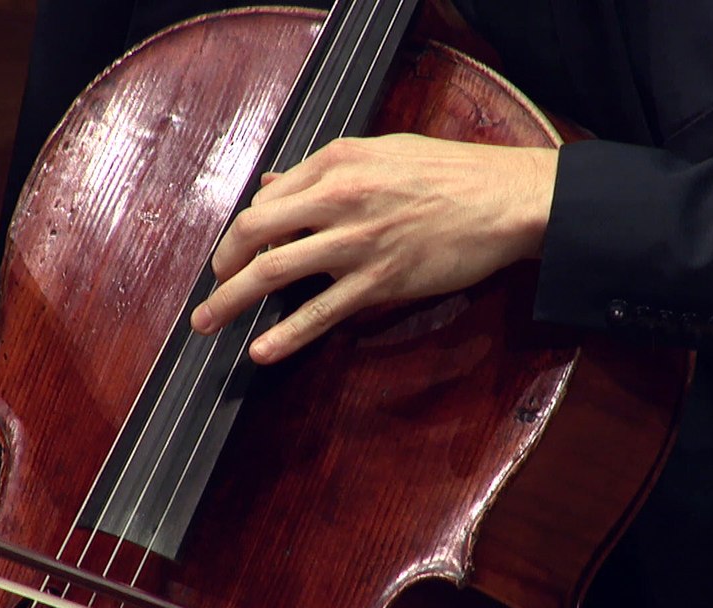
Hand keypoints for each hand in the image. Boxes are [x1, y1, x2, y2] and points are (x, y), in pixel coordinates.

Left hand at [190, 133, 556, 362]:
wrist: (505, 199)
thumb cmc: (448, 173)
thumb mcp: (381, 152)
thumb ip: (322, 169)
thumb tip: (273, 185)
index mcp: (338, 162)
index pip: (267, 199)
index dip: (244, 231)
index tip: (236, 253)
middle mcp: (339, 199)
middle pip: (255, 232)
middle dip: (221, 266)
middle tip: (210, 289)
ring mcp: (358, 243)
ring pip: (275, 272)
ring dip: (231, 302)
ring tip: (207, 323)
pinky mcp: (381, 281)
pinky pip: (322, 312)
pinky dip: (286, 335)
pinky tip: (262, 351)